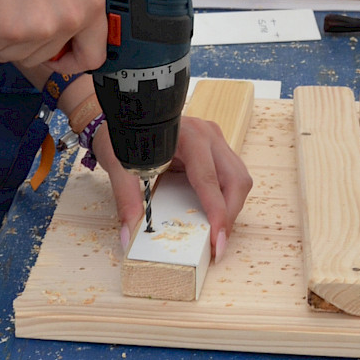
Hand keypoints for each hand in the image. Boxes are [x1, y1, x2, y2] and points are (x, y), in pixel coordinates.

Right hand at [0, 0, 106, 71]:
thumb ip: (69, 0)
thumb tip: (58, 26)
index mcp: (90, 3)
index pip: (92, 56)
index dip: (71, 61)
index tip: (56, 57)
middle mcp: (69, 19)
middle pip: (44, 58)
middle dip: (23, 44)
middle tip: (9, 23)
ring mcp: (38, 28)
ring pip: (12, 55)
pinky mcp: (5, 30)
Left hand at [94, 111, 252, 260]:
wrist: (123, 114)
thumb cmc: (122, 136)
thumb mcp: (120, 166)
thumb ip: (126, 200)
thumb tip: (130, 235)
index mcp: (187, 135)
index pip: (209, 179)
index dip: (217, 213)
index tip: (217, 241)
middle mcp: (207, 134)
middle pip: (235, 179)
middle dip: (229, 215)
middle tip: (217, 245)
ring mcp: (215, 140)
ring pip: (239, 179)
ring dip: (231, 208)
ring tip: (216, 233)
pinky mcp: (216, 148)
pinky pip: (231, 176)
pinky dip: (227, 199)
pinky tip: (213, 216)